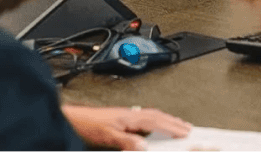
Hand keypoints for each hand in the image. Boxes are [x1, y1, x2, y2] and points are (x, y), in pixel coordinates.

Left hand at [62, 105, 191, 150]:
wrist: (73, 119)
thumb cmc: (88, 125)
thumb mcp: (108, 136)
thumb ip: (127, 141)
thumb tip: (145, 147)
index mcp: (130, 117)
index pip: (156, 121)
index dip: (172, 127)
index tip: (185, 131)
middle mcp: (130, 114)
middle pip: (157, 116)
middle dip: (173, 121)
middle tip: (186, 127)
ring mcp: (126, 115)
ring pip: (151, 116)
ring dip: (165, 120)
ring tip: (175, 125)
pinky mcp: (121, 119)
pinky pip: (144, 118)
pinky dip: (154, 121)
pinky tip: (154, 127)